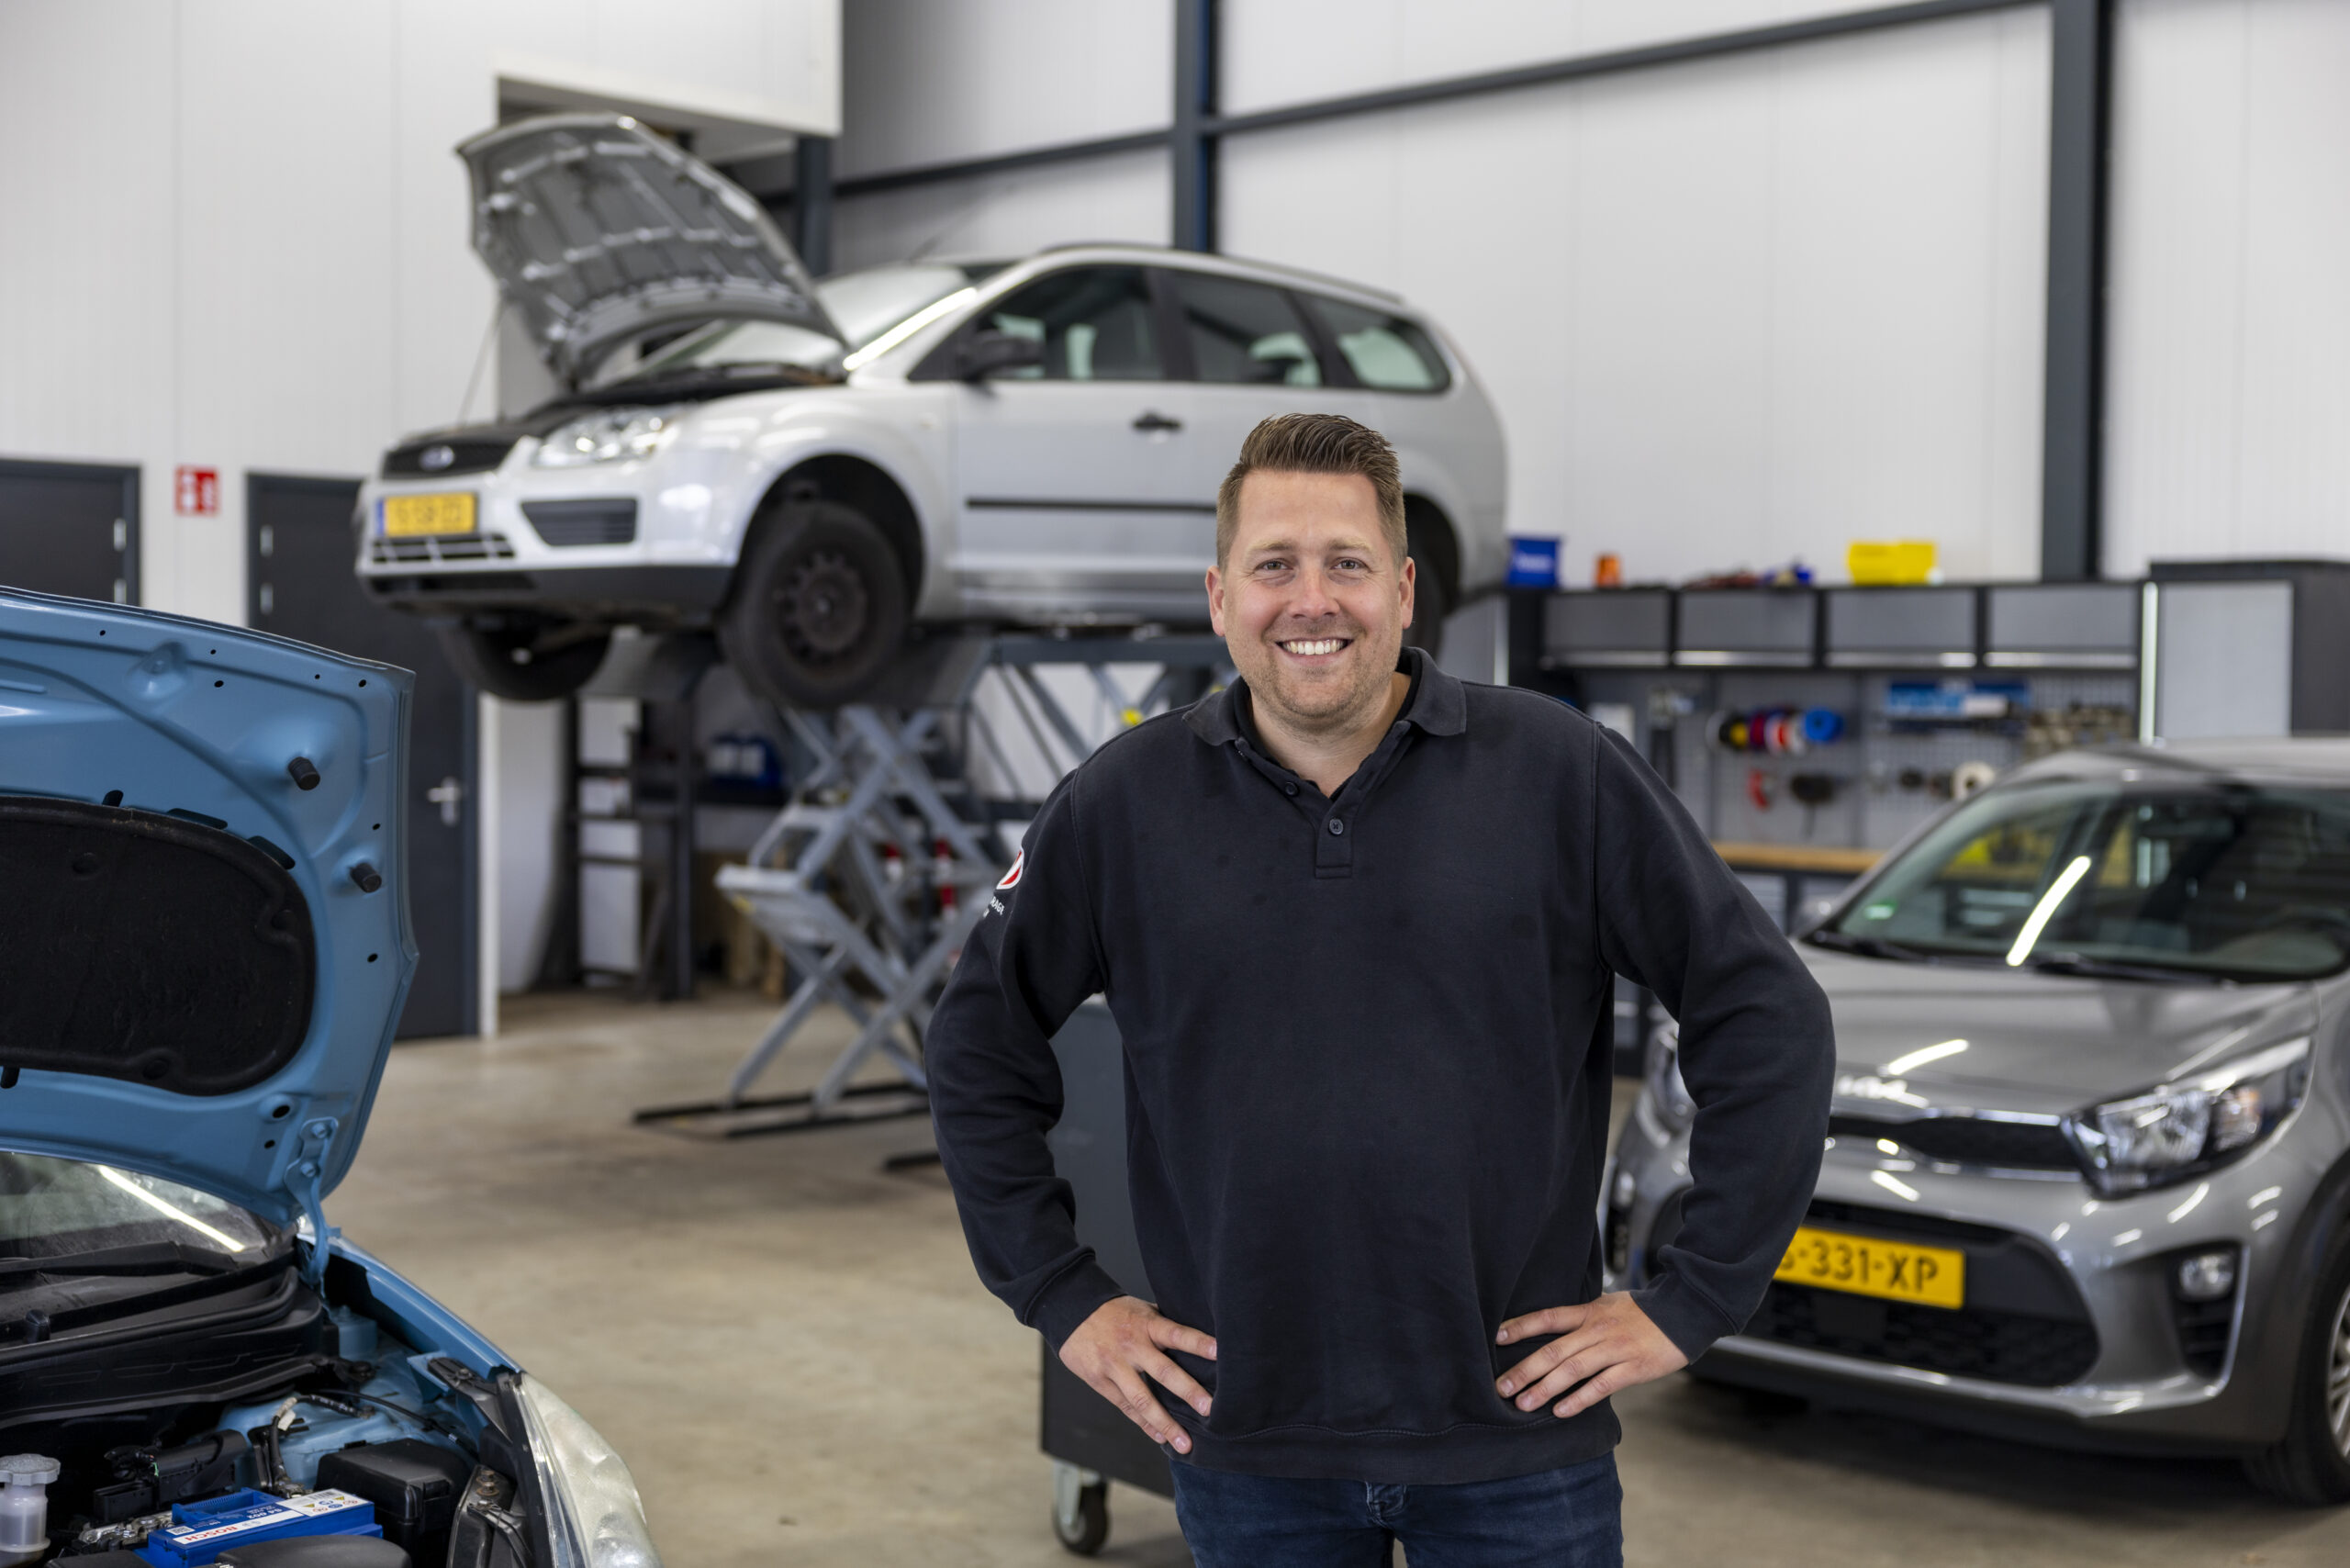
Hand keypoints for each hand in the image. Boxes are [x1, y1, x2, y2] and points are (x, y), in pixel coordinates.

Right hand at [1060, 1295, 1217, 1453]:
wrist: (1070, 1310)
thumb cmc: (1115, 1311)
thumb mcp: (1142, 1310)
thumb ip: (1165, 1325)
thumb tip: (1200, 1338)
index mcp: (1147, 1324)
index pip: (1178, 1333)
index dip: (1199, 1343)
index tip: (1221, 1353)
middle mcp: (1133, 1346)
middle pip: (1164, 1371)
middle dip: (1188, 1391)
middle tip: (1210, 1410)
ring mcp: (1115, 1365)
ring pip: (1143, 1399)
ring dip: (1165, 1423)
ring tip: (1184, 1443)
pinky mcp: (1100, 1381)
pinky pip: (1126, 1407)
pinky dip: (1144, 1424)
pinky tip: (1160, 1437)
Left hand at [1494, 1292, 1687, 1418]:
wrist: (1684, 1312)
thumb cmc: (1643, 1312)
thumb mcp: (1609, 1305)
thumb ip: (1583, 1318)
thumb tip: (1553, 1329)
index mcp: (1588, 1312)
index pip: (1547, 1318)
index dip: (1520, 1327)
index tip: (1496, 1338)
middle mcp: (1597, 1330)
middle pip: (1553, 1350)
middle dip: (1524, 1370)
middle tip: (1501, 1387)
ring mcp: (1615, 1349)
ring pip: (1572, 1370)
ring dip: (1545, 1388)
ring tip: (1523, 1404)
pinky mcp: (1633, 1368)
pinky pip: (1601, 1386)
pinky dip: (1579, 1400)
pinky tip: (1560, 1411)